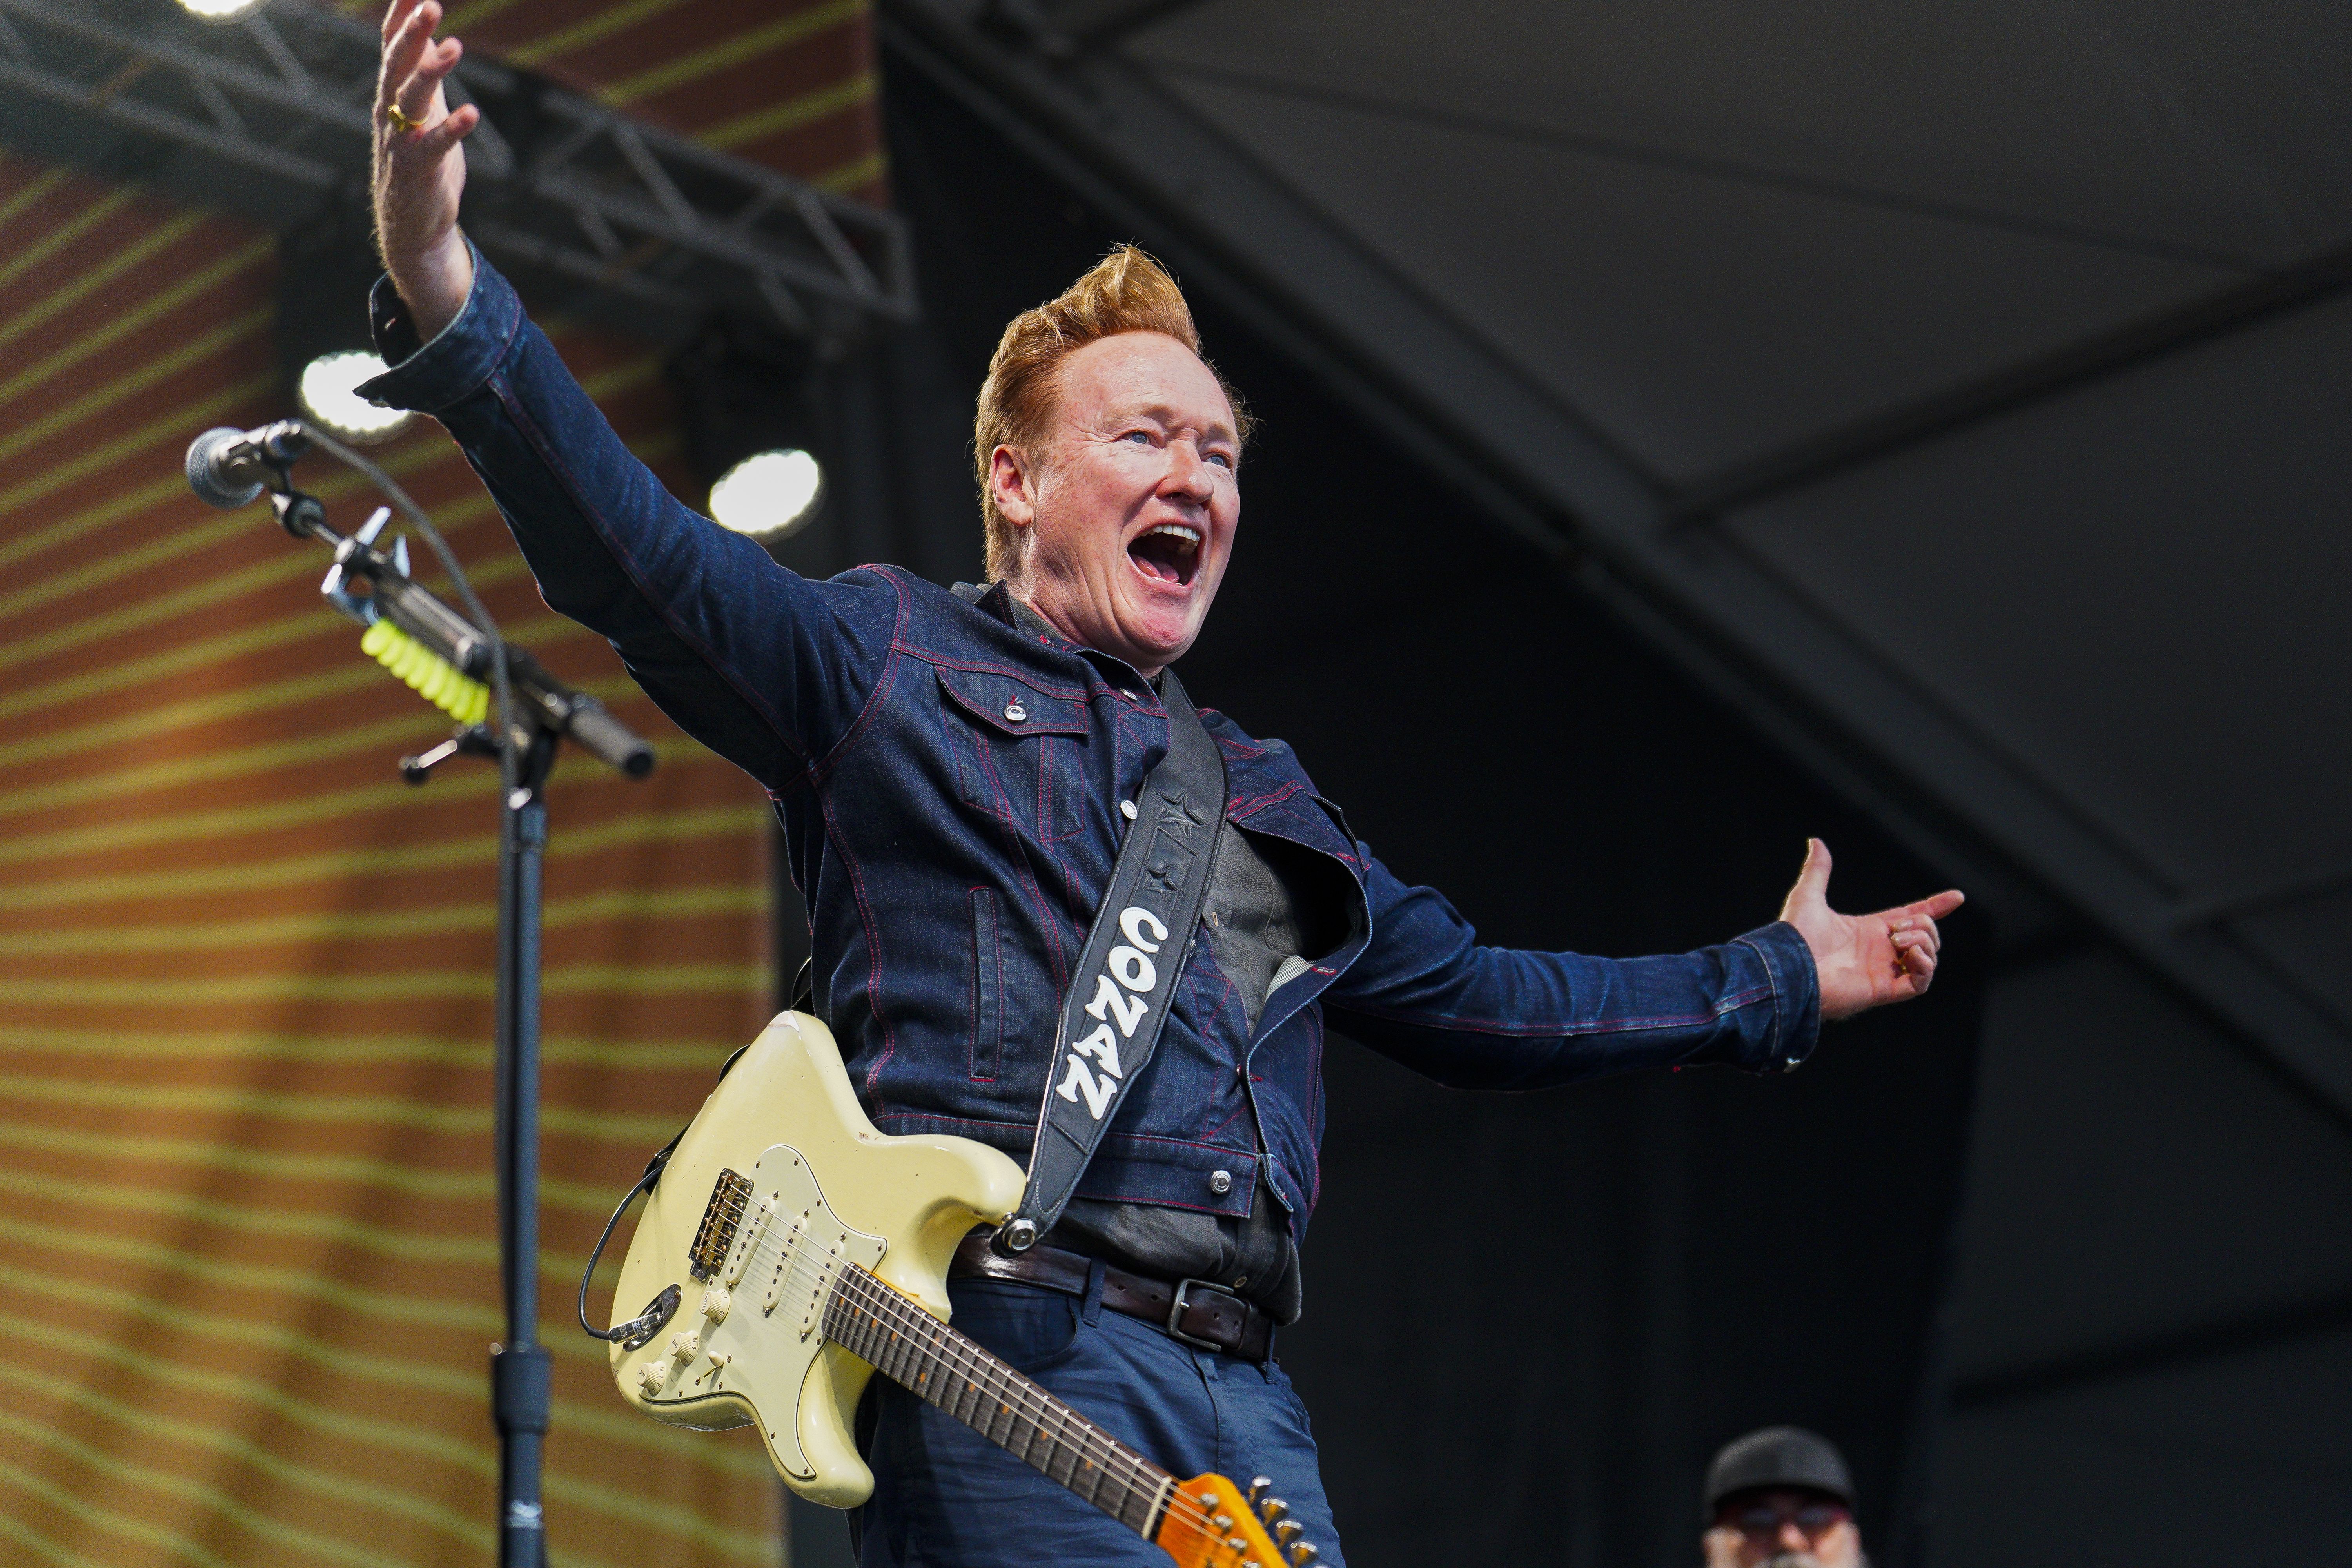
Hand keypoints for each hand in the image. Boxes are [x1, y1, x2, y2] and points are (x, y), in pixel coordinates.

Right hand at [372, 0, 478, 339]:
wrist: (411, 223)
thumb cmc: (419, 158)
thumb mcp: (423, 107)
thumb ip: (422, 67)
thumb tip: (427, 23)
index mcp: (392, 94)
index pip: (391, 48)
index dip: (399, 18)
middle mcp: (390, 113)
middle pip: (397, 65)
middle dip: (411, 34)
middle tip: (430, 5)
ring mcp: (401, 141)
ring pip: (410, 99)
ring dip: (431, 72)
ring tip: (454, 47)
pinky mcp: (419, 171)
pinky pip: (434, 146)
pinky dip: (452, 129)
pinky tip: (471, 113)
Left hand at [1777, 839, 1962, 1020]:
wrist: (1788, 968)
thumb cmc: (1795, 937)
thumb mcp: (1808, 896)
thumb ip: (1818, 869)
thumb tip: (1815, 841)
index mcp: (1868, 931)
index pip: (1912, 917)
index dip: (1935, 907)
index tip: (1956, 897)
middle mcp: (1880, 952)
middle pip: (1926, 936)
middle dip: (1925, 925)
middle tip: (1897, 928)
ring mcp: (1884, 972)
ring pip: (1928, 957)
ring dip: (1925, 942)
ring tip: (1898, 940)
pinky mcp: (1885, 991)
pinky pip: (1921, 983)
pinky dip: (1925, 966)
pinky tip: (1910, 954)